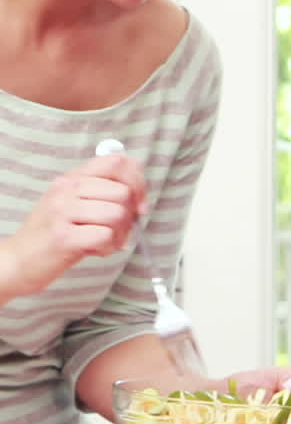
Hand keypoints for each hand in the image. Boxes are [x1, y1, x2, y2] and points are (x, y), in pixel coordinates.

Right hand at [9, 151, 146, 295]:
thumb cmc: (52, 234)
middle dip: (130, 216)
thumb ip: (101, 194)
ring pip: (117, 214)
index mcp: (72, 177)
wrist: (19, 260)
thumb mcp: (73, 204)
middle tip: (117, 231)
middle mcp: (67, 189)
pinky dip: (108, 248)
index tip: (139, 204)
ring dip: (119, 235)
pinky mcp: (63, 237)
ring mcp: (63, 211)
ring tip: (103, 242)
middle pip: (123, 192)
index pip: (117, 162)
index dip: (138, 182)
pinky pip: (105, 236)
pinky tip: (94, 251)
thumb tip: (139, 197)